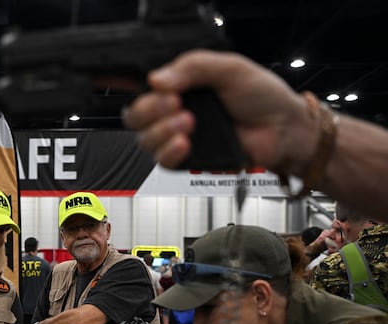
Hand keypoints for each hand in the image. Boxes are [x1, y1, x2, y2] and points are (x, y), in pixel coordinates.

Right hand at [124, 50, 311, 176]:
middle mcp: (175, 113)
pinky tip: (186, 142)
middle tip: (173, 104)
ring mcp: (180, 137)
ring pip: (145, 140)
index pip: (144, 89)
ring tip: (189, 123)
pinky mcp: (189, 160)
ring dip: (162, 131)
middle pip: (135, 117)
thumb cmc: (263, 97)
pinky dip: (170, 152)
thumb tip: (158, 79)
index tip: (150, 88)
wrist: (283, 130)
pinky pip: (164, 161)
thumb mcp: (229, 68)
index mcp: (181, 87)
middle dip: (148, 110)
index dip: (138, 90)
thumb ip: (193, 67)